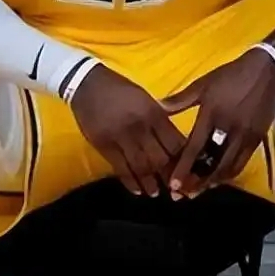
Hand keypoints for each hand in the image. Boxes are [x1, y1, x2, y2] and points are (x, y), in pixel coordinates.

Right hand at [70, 65, 186, 196]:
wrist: (88, 83)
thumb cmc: (120, 89)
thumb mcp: (145, 99)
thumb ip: (160, 119)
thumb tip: (175, 141)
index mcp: (154, 112)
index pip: (175, 142)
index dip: (183, 160)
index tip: (186, 171)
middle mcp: (140, 126)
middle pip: (160, 158)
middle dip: (168, 175)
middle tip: (174, 188)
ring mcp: (121, 137)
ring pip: (141, 167)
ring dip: (150, 183)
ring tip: (156, 192)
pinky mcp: (104, 145)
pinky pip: (121, 169)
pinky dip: (131, 182)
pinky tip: (137, 190)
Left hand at [160, 47, 274, 198]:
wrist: (265, 71)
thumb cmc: (230, 76)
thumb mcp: (203, 84)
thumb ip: (181, 99)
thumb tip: (158, 108)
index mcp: (212, 114)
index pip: (195, 147)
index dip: (184, 168)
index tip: (174, 184)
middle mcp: (229, 128)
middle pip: (213, 164)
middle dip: (198, 182)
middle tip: (185, 194)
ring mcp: (245, 135)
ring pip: (229, 167)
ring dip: (214, 181)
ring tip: (200, 190)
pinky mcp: (257, 138)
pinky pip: (242, 162)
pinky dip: (229, 173)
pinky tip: (219, 177)